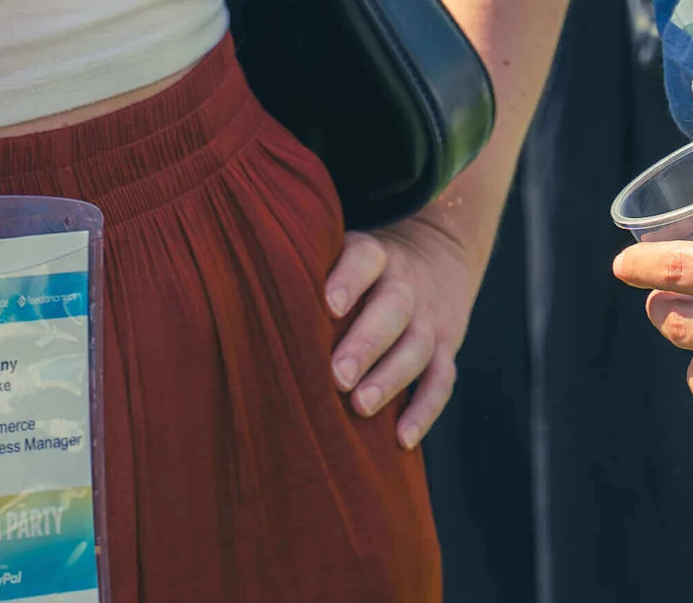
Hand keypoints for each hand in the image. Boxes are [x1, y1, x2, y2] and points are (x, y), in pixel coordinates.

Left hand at [321, 204, 483, 448]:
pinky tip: (402, 439)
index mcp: (376, 256)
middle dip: (367, 343)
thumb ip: (311, 272)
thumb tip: (246, 306)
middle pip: (394, 308)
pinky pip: (442, 381)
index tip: (328, 306)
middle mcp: (406, 285)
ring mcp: (429, 318)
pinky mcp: (446, 348)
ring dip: (391, 378)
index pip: (365, 259)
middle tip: (337, 376)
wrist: (440, 254)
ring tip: (361, 406)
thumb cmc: (365, 270)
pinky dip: (425, 411)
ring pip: (418, 346)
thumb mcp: (344, 251)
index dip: (349, 280)